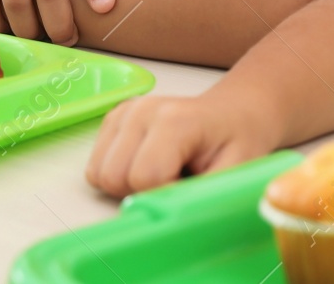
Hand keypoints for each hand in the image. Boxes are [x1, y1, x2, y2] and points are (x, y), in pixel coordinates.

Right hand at [85, 90, 279, 197]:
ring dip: (126, 185)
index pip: (145, 177)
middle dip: (142, 192)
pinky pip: (96, 164)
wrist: (232, 111)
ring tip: (161, 172)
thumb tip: (175, 221)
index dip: (165, 195)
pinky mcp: (114, 117)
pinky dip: (118, 173)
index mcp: (174, 121)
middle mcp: (141, 111)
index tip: (188, 187)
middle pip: (114, 177)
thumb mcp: (237, 170)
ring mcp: (124, 112)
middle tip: (174, 181)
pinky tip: (147, 162)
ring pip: (99, 173)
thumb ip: (205, 195)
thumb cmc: (237, 141)